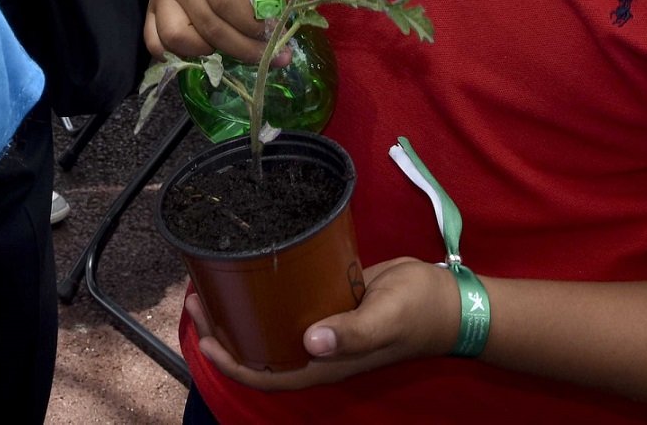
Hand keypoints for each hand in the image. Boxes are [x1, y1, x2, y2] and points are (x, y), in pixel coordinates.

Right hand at [144, 0, 299, 62]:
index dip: (253, 24)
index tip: (274, 30)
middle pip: (208, 22)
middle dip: (243, 47)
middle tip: (267, 53)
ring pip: (177, 36)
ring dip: (211, 53)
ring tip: (236, 50)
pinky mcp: (152, 4)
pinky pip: (155, 41)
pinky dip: (179, 55)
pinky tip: (208, 51)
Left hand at [185, 257, 458, 389]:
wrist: (447, 297)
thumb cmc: (416, 312)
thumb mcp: (384, 320)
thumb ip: (351, 334)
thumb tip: (311, 343)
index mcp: (326, 362)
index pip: (268, 375)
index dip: (233, 363)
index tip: (205, 338)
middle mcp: (318, 349)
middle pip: (262, 350)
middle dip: (227, 331)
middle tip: (199, 297)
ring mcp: (323, 327)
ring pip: (272, 327)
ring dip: (242, 311)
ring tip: (213, 283)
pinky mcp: (329, 303)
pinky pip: (288, 305)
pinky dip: (266, 294)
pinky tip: (251, 271)